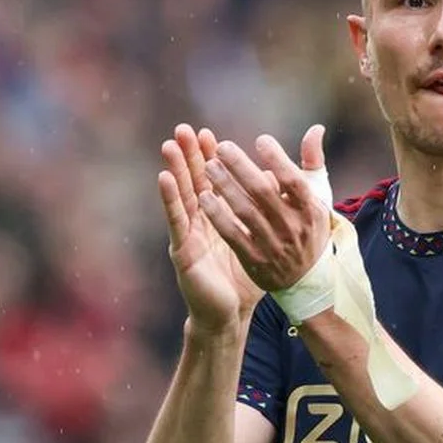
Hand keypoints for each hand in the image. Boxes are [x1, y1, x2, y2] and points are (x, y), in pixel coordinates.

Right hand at [157, 124, 264, 331]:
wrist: (231, 314)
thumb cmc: (246, 277)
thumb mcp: (261, 238)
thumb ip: (269, 209)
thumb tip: (277, 178)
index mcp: (218, 218)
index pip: (212, 181)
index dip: (209, 157)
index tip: (208, 133)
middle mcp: (200, 223)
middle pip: (193, 182)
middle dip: (189, 155)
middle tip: (183, 128)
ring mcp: (189, 235)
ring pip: (182, 197)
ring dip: (175, 169)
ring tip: (170, 145)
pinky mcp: (184, 251)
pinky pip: (177, 221)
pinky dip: (170, 199)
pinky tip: (164, 178)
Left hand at [199, 126, 330, 292]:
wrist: (309, 280)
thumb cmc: (309, 226)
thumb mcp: (317, 195)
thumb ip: (313, 161)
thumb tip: (315, 128)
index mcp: (311, 208)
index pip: (293, 180)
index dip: (277, 159)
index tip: (260, 140)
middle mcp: (293, 227)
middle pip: (263, 192)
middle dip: (241, 167)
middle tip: (222, 147)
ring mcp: (273, 245)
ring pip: (245, 212)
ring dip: (225, 187)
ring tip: (208, 166)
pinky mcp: (255, 260)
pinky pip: (232, 235)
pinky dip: (218, 216)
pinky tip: (203, 198)